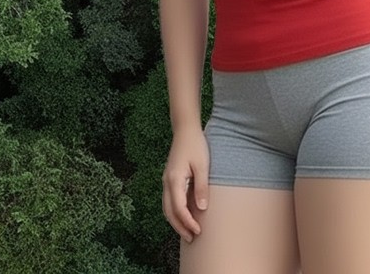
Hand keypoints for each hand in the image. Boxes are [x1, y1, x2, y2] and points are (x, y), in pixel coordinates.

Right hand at [162, 128, 209, 243]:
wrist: (185, 130)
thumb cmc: (196, 146)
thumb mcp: (203, 166)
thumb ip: (201, 187)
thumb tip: (202, 208)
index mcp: (174, 179)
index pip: (179, 208)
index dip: (188, 222)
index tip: (199, 231)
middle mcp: (167, 182)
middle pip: (169, 211)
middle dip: (179, 227)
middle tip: (192, 239)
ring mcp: (166, 180)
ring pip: (166, 207)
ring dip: (176, 221)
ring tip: (188, 232)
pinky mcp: (169, 179)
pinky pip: (168, 200)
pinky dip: (174, 212)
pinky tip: (183, 217)